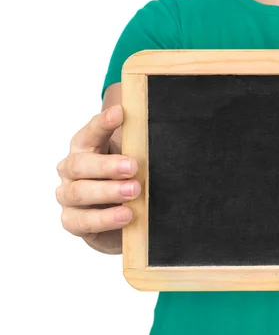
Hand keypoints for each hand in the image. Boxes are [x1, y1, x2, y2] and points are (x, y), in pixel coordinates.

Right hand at [55, 105, 140, 253]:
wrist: (122, 218)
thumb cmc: (126, 181)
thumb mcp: (133, 161)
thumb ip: (136, 147)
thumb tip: (154, 129)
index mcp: (85, 148)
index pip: (90, 133)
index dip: (103, 123)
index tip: (120, 113)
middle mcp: (71, 170)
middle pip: (80, 164)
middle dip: (107, 165)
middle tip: (133, 167)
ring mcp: (68, 196)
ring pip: (79, 192)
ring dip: (108, 191)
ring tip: (133, 192)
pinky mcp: (72, 221)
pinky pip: (83, 221)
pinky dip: (105, 218)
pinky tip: (125, 215)